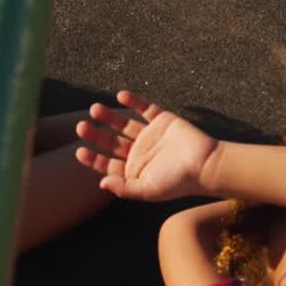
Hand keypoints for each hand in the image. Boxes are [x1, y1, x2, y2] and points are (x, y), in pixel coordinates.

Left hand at [75, 90, 219, 201]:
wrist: (205, 164)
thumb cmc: (178, 182)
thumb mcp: (149, 190)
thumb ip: (125, 188)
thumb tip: (101, 185)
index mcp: (133, 170)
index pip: (107, 164)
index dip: (93, 159)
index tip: (79, 151)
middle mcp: (138, 153)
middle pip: (111, 142)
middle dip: (96, 134)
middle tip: (81, 127)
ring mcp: (149, 135)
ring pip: (124, 124)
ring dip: (109, 116)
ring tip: (95, 109)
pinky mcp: (162, 121)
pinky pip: (145, 108)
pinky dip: (133, 102)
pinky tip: (120, 96)